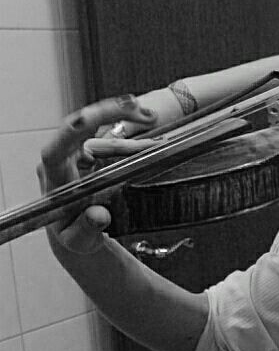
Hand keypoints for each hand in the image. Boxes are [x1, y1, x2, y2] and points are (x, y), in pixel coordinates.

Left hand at [38, 95, 157, 253]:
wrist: (77, 231)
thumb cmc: (72, 236)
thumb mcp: (79, 240)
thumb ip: (87, 229)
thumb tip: (99, 215)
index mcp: (53, 176)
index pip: (57, 148)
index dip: (72, 131)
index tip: (88, 120)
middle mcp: (63, 159)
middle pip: (82, 128)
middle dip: (109, 114)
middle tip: (138, 110)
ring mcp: (78, 154)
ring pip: (105, 135)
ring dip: (129, 127)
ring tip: (152, 125)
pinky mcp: (93, 154)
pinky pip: (115, 143)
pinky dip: (134, 143)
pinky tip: (151, 143)